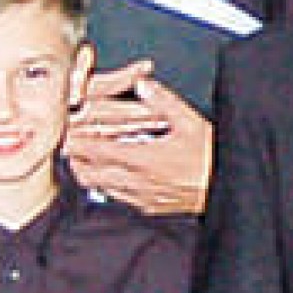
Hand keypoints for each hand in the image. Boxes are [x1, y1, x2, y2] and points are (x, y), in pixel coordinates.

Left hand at [63, 65, 213, 215]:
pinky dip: (107, 186)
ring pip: (99, 188)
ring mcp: (139, 197)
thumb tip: (142, 84)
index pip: (95, 150)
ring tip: (85, 159)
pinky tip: (113, 176)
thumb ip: (163, 101)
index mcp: (141, 157)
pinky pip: (117, 198)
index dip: (76, 142)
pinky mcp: (148, 208)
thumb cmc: (211, 160)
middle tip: (70, 145)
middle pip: (88, 173)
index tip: (66, 134)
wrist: (225, 192)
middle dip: (75, 158)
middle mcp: (135, 180)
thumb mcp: (190, 122)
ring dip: (88, 173)